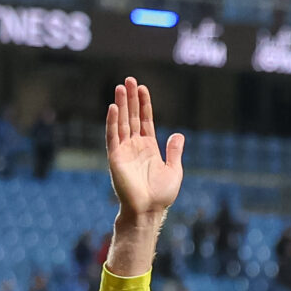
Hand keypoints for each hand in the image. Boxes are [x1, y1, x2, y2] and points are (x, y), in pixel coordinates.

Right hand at [104, 78, 185, 221]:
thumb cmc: (161, 195)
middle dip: (131, 98)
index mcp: (149, 147)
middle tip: (129, 79)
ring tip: (120, 87)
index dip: (144, 104)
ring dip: (121, 104)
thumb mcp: (174, 170)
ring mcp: (124, 150)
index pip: (145, 120)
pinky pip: (113, 136)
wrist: (149, 210)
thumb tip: (178, 134)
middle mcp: (135, 146)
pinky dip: (112, 122)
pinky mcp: (115, 157)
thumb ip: (174, 151)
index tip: (143, 88)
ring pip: (122, 122)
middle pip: (132, 117)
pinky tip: (114, 107)